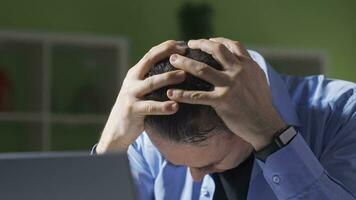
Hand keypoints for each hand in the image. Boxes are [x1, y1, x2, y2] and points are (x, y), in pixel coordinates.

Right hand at [97, 40, 186, 152]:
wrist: (116, 130)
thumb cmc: (135, 108)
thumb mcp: (140, 90)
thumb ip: (152, 79)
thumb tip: (177, 70)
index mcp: (135, 73)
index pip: (150, 54)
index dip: (166, 47)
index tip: (183, 44)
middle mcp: (131, 81)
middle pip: (149, 62)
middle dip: (167, 55)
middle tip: (185, 54)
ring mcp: (130, 94)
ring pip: (151, 83)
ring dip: (168, 78)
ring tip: (183, 76)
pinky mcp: (132, 110)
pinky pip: (150, 107)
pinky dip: (163, 106)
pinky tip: (175, 106)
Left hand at [167, 38, 285, 150]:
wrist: (265, 124)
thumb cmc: (261, 104)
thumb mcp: (259, 80)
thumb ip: (248, 69)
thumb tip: (239, 61)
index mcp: (248, 65)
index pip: (232, 45)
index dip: (216, 40)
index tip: (205, 41)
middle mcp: (239, 71)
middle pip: (215, 50)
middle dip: (199, 44)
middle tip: (185, 46)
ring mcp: (230, 85)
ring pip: (202, 69)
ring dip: (185, 63)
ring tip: (172, 60)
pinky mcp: (222, 101)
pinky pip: (197, 96)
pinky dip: (182, 94)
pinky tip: (171, 93)